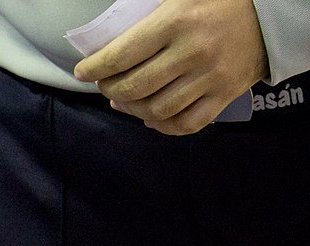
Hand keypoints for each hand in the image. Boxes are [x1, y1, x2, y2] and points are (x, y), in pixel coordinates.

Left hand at [74, 0, 267, 134]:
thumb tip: (106, 48)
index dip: (94, 68)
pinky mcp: (225, 94)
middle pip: (133, 87)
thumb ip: (145, 22)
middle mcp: (192, 52)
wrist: (269, 13)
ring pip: (156, 110)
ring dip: (131, 109)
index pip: (120, 56)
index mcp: (175, 23)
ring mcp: (210, 77)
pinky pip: (186, 124)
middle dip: (109, 89)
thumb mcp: (177, 0)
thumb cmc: (215, 2)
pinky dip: (162, 126)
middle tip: (105, 84)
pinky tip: (151, 117)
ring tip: (123, 100)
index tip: (83, 71)